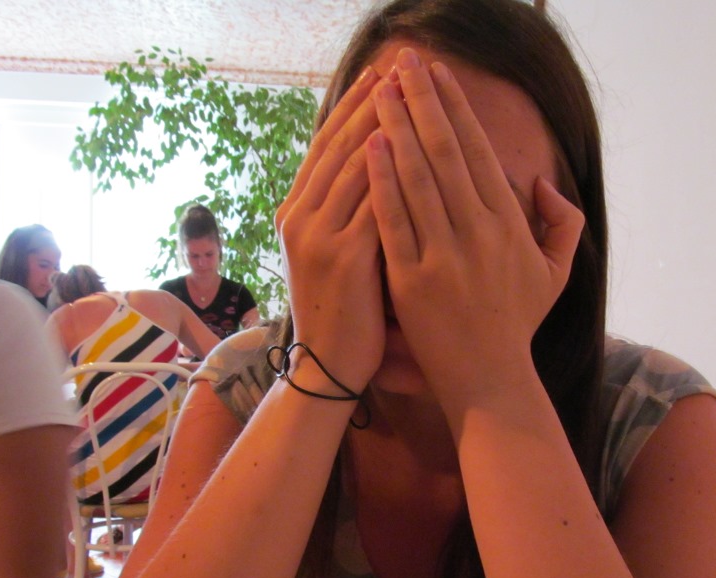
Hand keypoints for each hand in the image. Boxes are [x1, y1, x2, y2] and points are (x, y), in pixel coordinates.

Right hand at [276, 66, 385, 392]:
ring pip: (356, 166)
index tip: (381, 78)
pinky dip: (396, 174)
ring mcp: (318, 236)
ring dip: (387, 126)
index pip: (325, 145)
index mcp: (295, 212)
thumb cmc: (341, 310)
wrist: (327, 364)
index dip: (352, 107)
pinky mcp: (344, 259)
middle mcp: (300, 217)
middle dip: (373, 105)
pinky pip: (375, 203)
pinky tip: (420, 149)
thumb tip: (376, 170)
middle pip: (340, 145)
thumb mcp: (328, 253)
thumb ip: (344, 213)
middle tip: (401, 73)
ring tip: (414, 96)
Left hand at [366, 48, 584, 413]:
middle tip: (401, 64)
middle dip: (422, 103)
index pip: (479, 152)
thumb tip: (542, 183)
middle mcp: (479, 234)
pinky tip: (369, 147)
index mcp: (511, 226)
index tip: (437, 76)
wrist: (489, 379)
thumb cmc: (517, 324)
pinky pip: (394, 222)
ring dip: (397, 129)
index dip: (456, 109)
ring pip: (418, 179)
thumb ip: (561, 223)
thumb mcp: (556, 273)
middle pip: (446, 153)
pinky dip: (382, 183)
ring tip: (379, 92)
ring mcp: (444, 257)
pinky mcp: (412, 281)